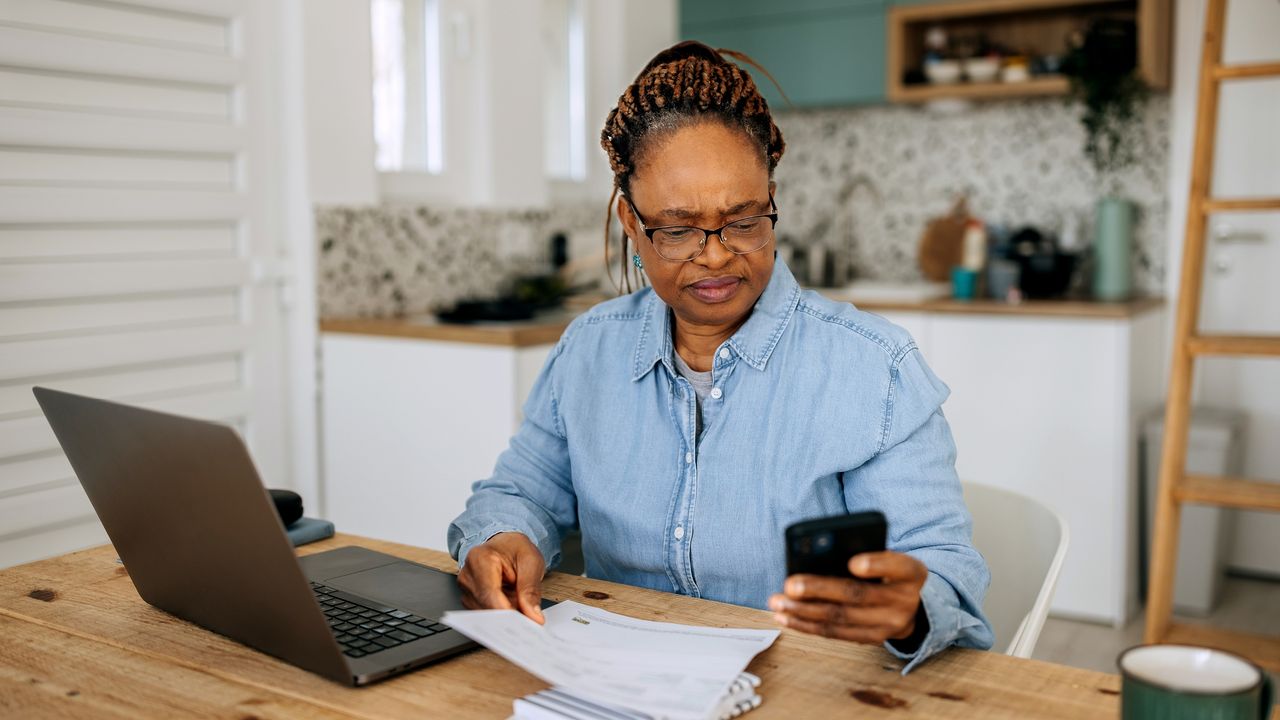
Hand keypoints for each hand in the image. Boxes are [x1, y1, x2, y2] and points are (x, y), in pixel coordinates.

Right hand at [456, 532, 545, 623]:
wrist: (505, 545)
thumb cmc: (516, 549)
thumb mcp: (531, 562)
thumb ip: (530, 589)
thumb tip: (533, 616)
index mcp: (479, 558)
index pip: (489, 593)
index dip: (505, 612)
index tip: (522, 624)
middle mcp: (468, 575)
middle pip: (485, 607)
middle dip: (509, 618)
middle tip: (530, 623)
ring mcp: (466, 589)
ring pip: (486, 615)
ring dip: (506, 618)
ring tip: (523, 611)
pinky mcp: (470, 600)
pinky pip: (485, 615)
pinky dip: (501, 617)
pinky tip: (513, 611)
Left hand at [768, 551, 926, 643]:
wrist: (914, 604)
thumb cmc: (890, 572)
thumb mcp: (889, 558)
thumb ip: (865, 553)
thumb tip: (817, 557)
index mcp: (912, 572)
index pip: (898, 565)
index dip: (876, 564)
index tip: (853, 562)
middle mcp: (904, 600)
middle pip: (858, 595)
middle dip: (819, 589)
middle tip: (790, 584)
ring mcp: (890, 624)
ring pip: (841, 618)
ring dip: (804, 611)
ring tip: (778, 602)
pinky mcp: (873, 638)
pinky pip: (836, 634)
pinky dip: (808, 625)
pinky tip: (787, 617)